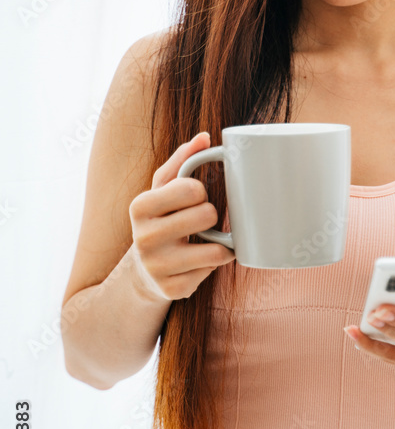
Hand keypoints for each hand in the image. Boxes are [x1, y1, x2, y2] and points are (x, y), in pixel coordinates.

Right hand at [129, 131, 234, 301]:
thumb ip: (182, 160)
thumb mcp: (162, 189)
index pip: (192, 188)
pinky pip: (212, 272)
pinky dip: (212, 266)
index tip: (192, 198)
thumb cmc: (160, 220)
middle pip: (207, 216)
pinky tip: (199, 262)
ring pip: (216, 251)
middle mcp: (143, 238)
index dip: (200, 192)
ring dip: (220, 244)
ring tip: (208, 240)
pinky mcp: (172, 291)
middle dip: (211, 216)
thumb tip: (204, 138)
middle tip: (200, 221)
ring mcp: (157, 267)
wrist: (143, 272)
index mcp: (140, 206)